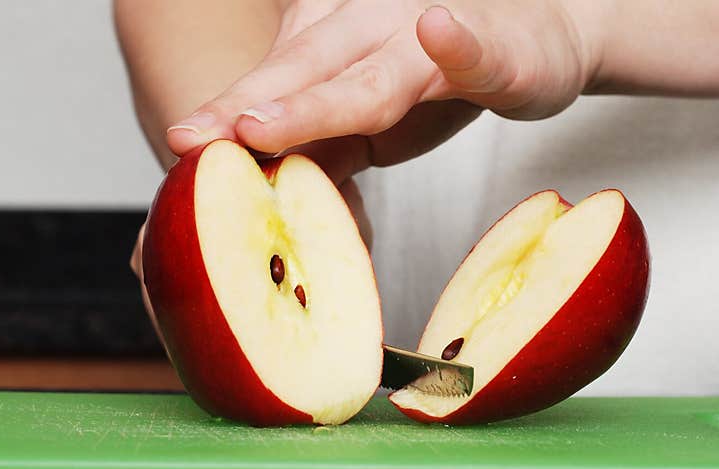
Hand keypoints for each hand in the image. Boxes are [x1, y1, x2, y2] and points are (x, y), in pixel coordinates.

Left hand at [166, 0, 600, 173]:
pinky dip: (456, 44)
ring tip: (261, 122)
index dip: (224, 115)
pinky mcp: (494, 48)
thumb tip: (256, 189)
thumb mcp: (368, 120)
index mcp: (334, 45)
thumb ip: (317, 144)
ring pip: (370, 74)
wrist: (540, 39)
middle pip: (300, 71)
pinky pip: (475, 49)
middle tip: (188, 138)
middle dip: (243, 108)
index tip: (178, 149)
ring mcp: (429, 34)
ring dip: (316, 97)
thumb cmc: (441, 79)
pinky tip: (437, 30)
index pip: (271, 83)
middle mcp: (372, 28)